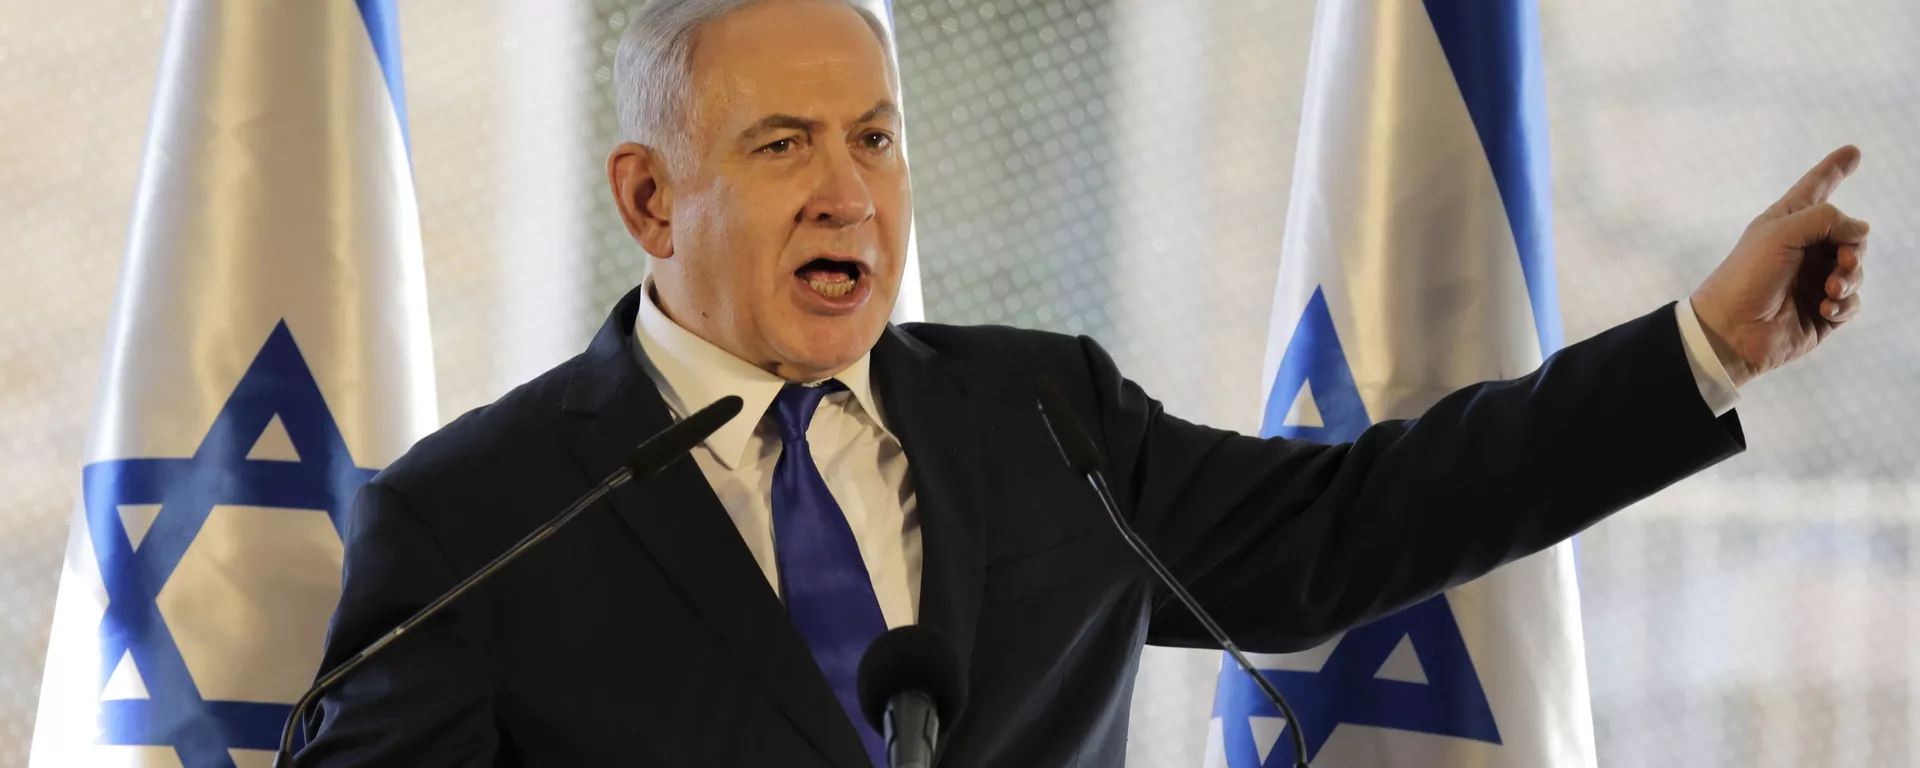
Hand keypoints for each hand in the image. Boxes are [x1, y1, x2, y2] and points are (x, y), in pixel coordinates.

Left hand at [1689, 145, 1870, 386]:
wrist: (1730, 330)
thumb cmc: (1746, 276)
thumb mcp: (1781, 233)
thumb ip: (1825, 219)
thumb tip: (1860, 229)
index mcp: (1787, 223)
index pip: (1816, 188)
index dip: (1833, 169)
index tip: (1852, 150)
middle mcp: (1803, 249)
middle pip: (1851, 235)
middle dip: (1854, 246)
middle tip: (1843, 259)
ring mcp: (1813, 280)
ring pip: (1856, 269)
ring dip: (1850, 278)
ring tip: (1829, 289)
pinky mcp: (1821, 312)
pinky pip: (1851, 302)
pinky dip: (1844, 304)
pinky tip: (1823, 310)